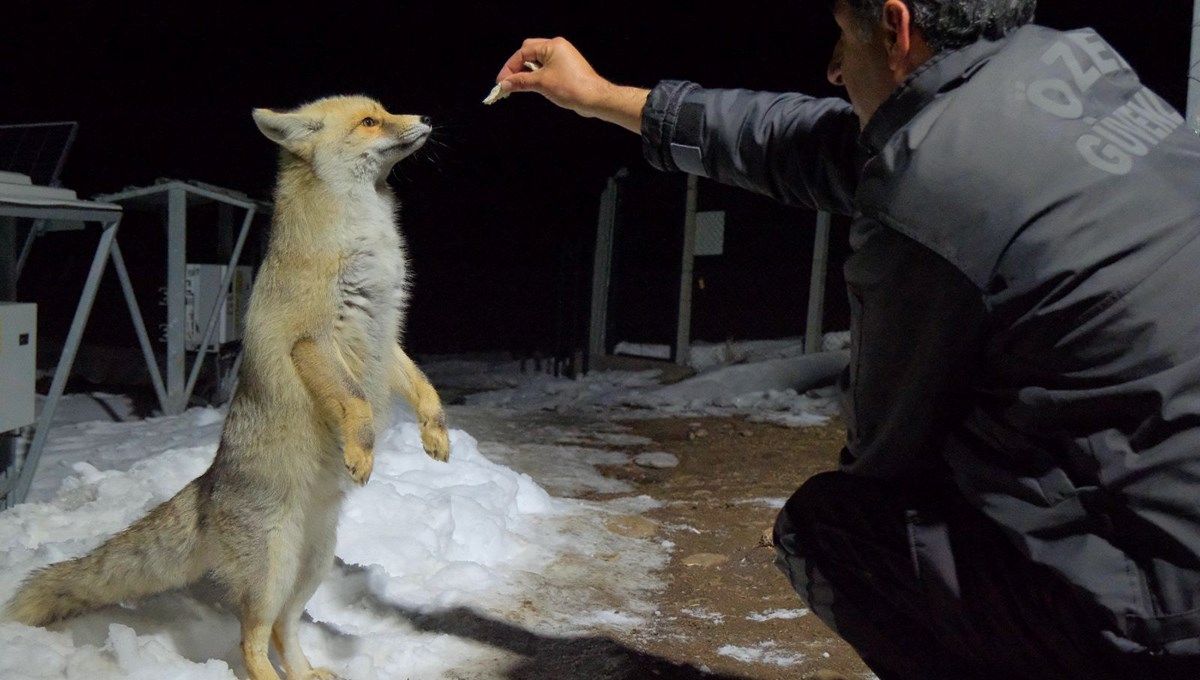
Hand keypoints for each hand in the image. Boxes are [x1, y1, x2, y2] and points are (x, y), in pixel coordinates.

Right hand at [494, 37, 648, 132]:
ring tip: (518, 87)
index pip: (523, 53)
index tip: (501, 82)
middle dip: (517, 68)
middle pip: (528, 53)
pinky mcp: (565, 68)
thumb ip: (520, 81)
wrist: (595, 98)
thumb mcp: (541, 84)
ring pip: (536, 62)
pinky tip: (531, 86)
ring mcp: (562, 57)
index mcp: (552, 46)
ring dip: (526, 73)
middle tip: (508, 83)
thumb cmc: (572, 88)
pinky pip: (545, 68)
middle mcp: (557, 47)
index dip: (510, 67)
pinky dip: (535, 76)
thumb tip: (504, 84)